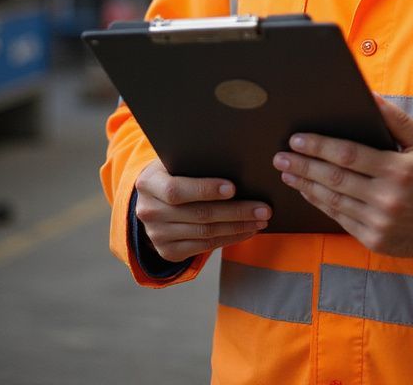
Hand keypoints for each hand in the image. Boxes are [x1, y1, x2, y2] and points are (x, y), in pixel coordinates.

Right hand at [134, 159, 270, 261]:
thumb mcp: (177, 161)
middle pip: (198, 214)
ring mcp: (157, 235)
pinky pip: (204, 246)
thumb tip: (237, 160)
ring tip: (261, 220)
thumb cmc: (175, 171)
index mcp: (149, 183)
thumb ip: (197, 162)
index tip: (233, 188)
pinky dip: (229, 239)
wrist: (153, 199)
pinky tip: (247, 230)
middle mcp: (149, 212)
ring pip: (205, 233)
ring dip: (238, 227)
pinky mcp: (168, 252)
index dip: (205, 189)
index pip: (176, 190)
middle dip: (236, 212)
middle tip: (264, 209)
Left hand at [272, 95, 412, 257]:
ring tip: (287, 172)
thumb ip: (396, 119)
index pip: (348, 155)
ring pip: (332, 201)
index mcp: (398, 170)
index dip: (319, 147)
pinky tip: (307, 192)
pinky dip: (320, 204)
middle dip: (303, 165)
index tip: (297, 139)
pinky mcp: (374, 240)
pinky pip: (340, 219)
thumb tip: (369, 97)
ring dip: (305, 185)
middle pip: (334, 179)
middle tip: (280, 156)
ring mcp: (379, 223)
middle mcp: (386, 198)